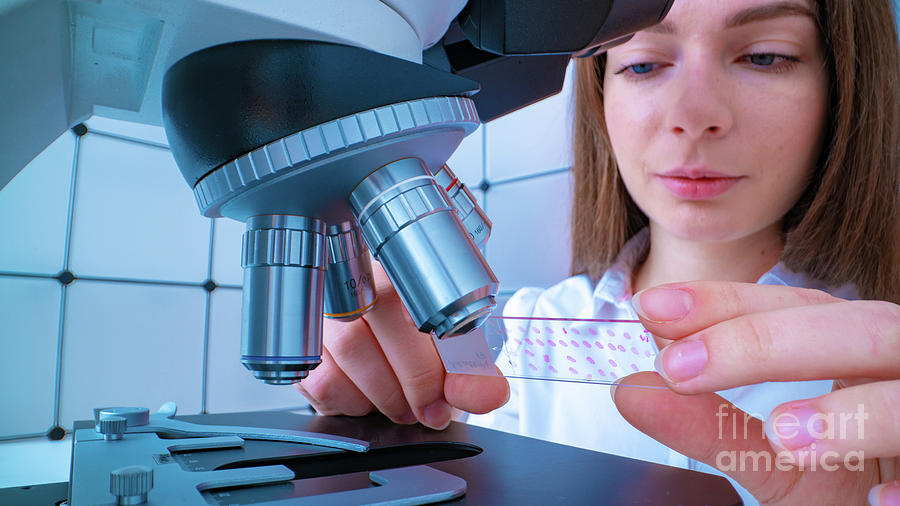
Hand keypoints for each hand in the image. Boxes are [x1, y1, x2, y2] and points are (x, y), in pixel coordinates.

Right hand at [296, 261, 508, 428]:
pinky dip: (353, 402)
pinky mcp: (305, 345)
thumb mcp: (455, 357)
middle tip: (432, 408)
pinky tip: (369, 398)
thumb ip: (473, 374)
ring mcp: (325, 307)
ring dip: (385, 393)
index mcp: (406, 266)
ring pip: (349, 347)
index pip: (421, 288)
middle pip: (383, 314)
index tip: (451, 385)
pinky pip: (323, 377)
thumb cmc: (420, 348)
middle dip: (415, 378)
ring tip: (405, 407)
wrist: (388, 355)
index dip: (439, 340)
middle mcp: (360, 274)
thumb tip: (489, 394)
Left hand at [613, 281, 899, 504]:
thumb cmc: (850, 482)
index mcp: (860, 355)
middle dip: (764, 341)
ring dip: (848, 411)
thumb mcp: (775, 458)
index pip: (799, 307)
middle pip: (855, 328)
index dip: (727, 302)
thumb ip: (709, 424)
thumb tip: (632, 390)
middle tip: (680, 366)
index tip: (653, 308)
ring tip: (783, 434)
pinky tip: (882, 500)